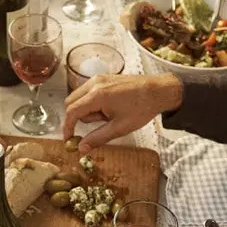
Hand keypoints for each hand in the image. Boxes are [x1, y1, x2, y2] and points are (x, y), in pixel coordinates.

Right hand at [63, 73, 182, 151]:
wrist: (158, 90)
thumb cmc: (141, 108)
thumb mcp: (119, 128)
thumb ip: (97, 138)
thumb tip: (81, 149)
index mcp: (97, 95)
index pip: (72, 112)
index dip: (68, 127)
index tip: (69, 139)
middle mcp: (94, 83)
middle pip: (71, 103)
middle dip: (79, 117)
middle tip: (100, 124)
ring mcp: (97, 78)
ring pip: (79, 98)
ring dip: (87, 110)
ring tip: (109, 114)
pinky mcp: (102, 77)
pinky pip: (87, 92)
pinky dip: (92, 102)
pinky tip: (110, 107)